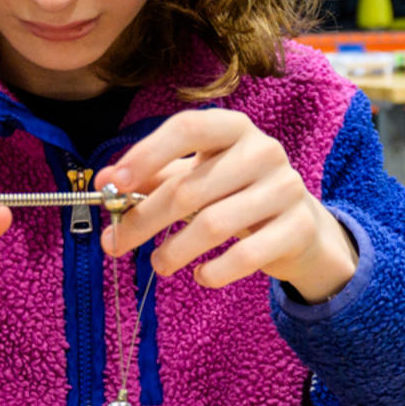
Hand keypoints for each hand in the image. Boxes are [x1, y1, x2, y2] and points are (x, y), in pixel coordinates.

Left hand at [96, 109, 355, 302]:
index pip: (188, 128)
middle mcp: (264, 151)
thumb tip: (104, 182)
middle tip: (115, 244)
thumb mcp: (197, 177)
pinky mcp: (298, 227)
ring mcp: (286, 188)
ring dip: (175, 250)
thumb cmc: (236, 195)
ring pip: (214, 224)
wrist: (300, 227)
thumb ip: (152, 177)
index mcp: (234, 129)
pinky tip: (201, 277)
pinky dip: (216, 271)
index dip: (147, 154)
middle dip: (145, 220)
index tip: (113, 185)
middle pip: (190, 187)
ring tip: (159, 264)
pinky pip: (246, 255)